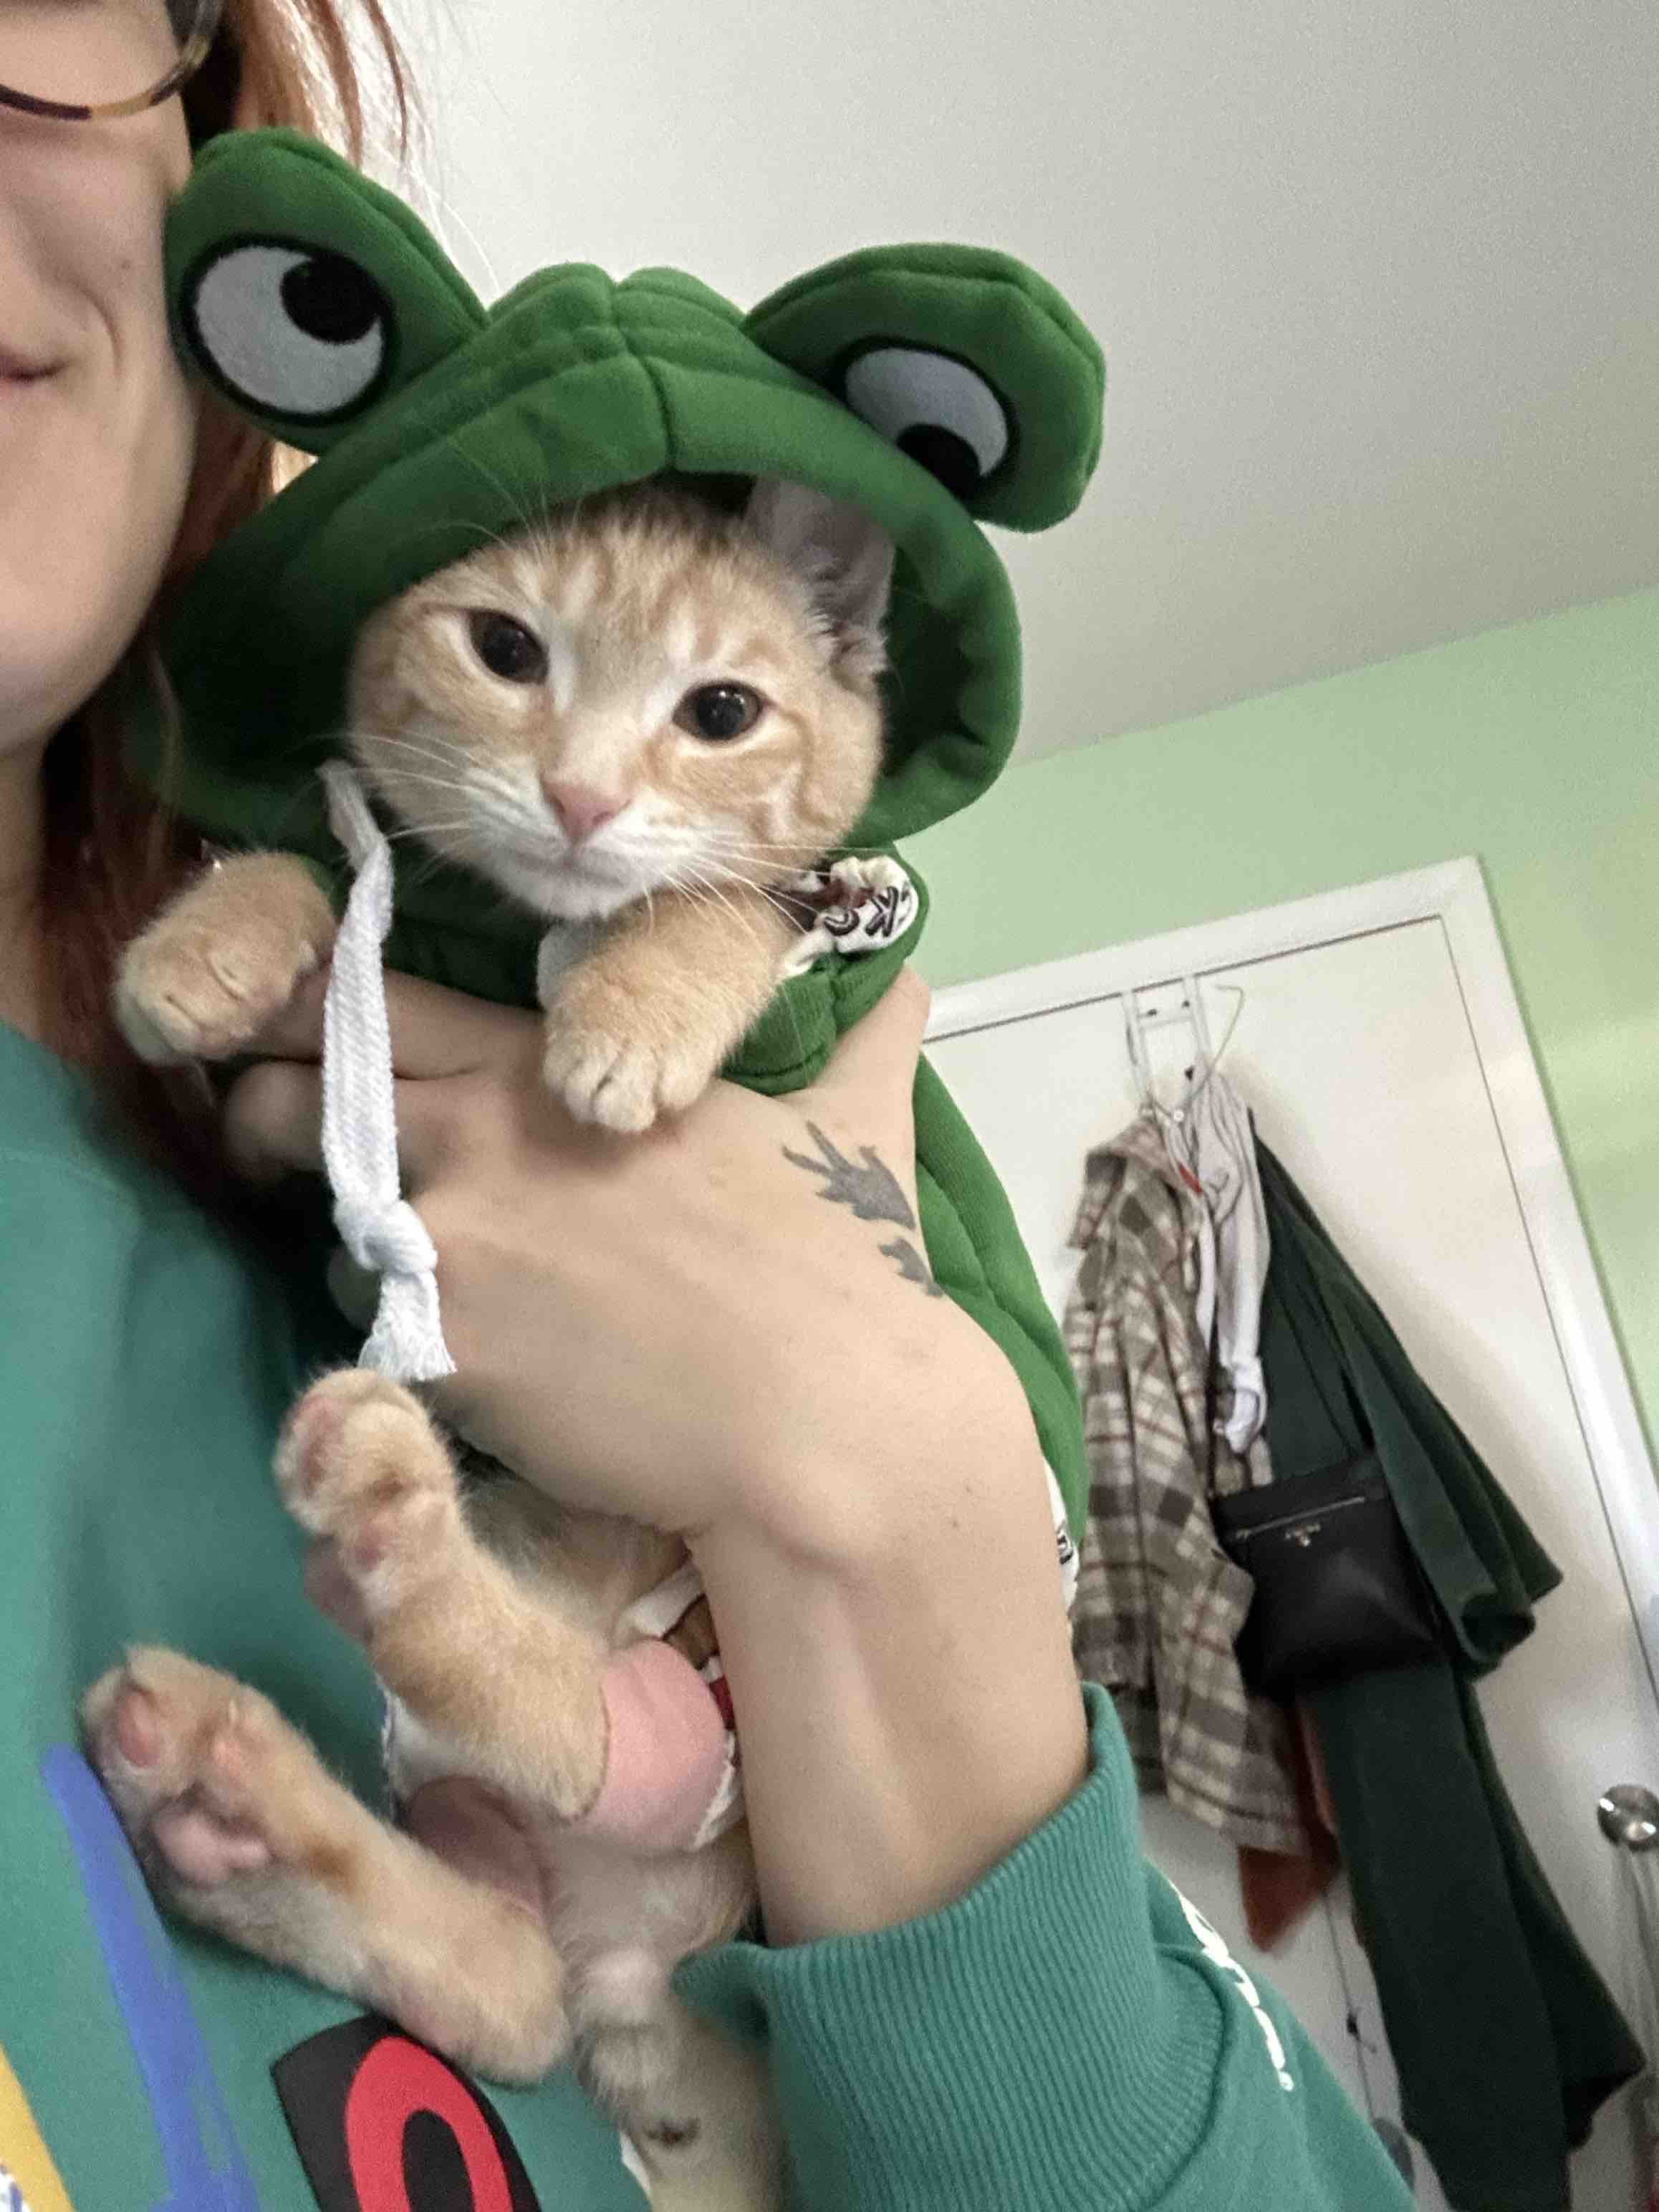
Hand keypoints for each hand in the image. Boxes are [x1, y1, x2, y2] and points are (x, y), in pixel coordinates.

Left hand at [229, 964, 1023, 1551]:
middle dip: (281, 1130)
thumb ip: (864, 1044)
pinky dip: (409, 1354)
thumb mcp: (857, 1127)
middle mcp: (477, 1138)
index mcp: (555, 1067)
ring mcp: (449, 1245)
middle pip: (289, 1108)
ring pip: (328, 1239)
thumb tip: (916, 984)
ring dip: (366, 1259)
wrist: (831, 1422)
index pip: (378, 1006)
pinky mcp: (444, 1355)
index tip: (316, 1048)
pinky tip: (483, 1374)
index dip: (323, 1022)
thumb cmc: (845, 1265)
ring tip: (446, 1297)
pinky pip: (373, 1342)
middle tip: (318, 1169)